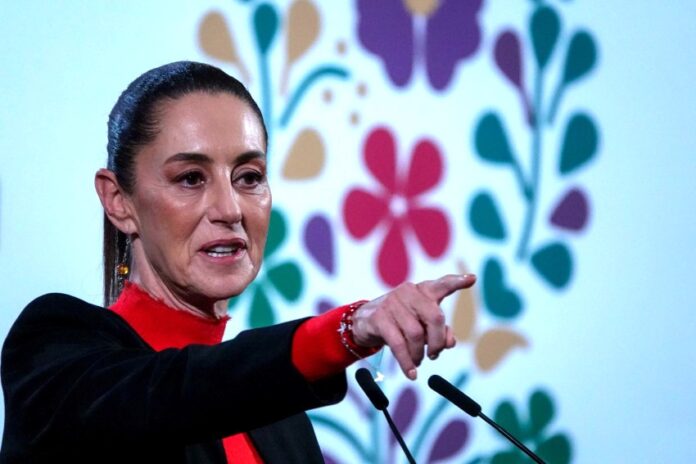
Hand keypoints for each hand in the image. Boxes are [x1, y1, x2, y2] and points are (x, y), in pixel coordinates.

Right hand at [350, 274, 475, 379]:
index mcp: (422, 291)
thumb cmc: (399, 322)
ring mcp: (392, 303)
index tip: (472, 279)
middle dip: (437, 342)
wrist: (364, 322)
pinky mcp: (379, 318)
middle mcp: (408, 292)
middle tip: (434, 355)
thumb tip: (450, 342)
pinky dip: (407, 362)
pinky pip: (398, 344)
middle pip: (435, 317)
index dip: (457, 282)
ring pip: (416, 334)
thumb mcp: (421, 325)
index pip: (442, 285)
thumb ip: (439, 332)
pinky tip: (411, 373)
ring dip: (419, 354)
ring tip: (418, 362)